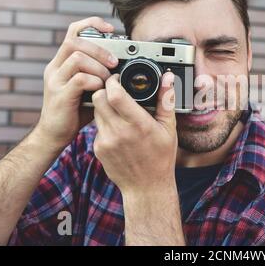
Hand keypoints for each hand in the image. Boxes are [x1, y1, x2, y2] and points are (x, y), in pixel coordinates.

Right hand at [36, 17, 117, 148]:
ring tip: (108, 79)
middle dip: (100, 48)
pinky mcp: (60, 95)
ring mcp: (55, 80)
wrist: (55, 134)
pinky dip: (95, 81)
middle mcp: (55, 67)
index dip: (92, 24)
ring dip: (99, 66)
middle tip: (115, 62)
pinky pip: (80, 79)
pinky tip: (100, 90)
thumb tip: (124, 65)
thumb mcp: (88, 87)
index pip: (73, 31)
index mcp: (62, 61)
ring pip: (77, 57)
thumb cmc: (76, 110)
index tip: (110, 29)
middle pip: (75, 41)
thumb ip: (99, 74)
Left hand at [92, 72, 176, 193]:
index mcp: (138, 124)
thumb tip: (167, 78)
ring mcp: (106, 141)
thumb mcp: (168, 128)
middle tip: (115, 91)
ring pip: (96, 111)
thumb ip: (166, 101)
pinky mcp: (98, 149)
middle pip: (98, 98)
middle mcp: (119, 132)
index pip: (114, 94)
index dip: (113, 82)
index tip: (118, 79)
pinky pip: (97, 128)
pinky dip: (105, 123)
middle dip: (105, 91)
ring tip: (119, 111)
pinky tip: (118, 130)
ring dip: (104, 106)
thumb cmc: (161, 157)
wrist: (146, 187)